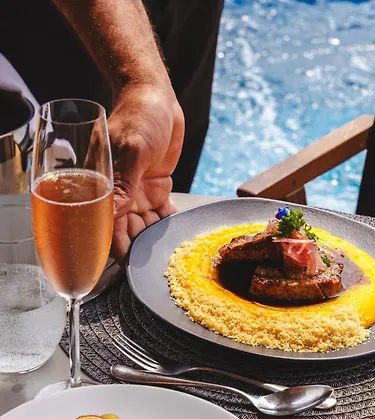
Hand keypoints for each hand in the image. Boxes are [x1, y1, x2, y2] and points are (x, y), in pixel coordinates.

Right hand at [108, 83, 184, 266]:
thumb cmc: (138, 117)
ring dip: (154, 238)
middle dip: (136, 248)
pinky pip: (161, 211)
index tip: (121, 267)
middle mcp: (120, 192)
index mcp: (104, 185)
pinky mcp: (156, 186)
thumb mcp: (132, 149)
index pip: (104, 223)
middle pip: (125, 230)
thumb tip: (112, 216)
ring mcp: (138, 191)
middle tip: (150, 266)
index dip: (110, 247)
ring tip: (166, 254)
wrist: (158, 99)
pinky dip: (167, 222)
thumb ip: (124, 184)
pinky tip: (175, 232)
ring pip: (144, 224)